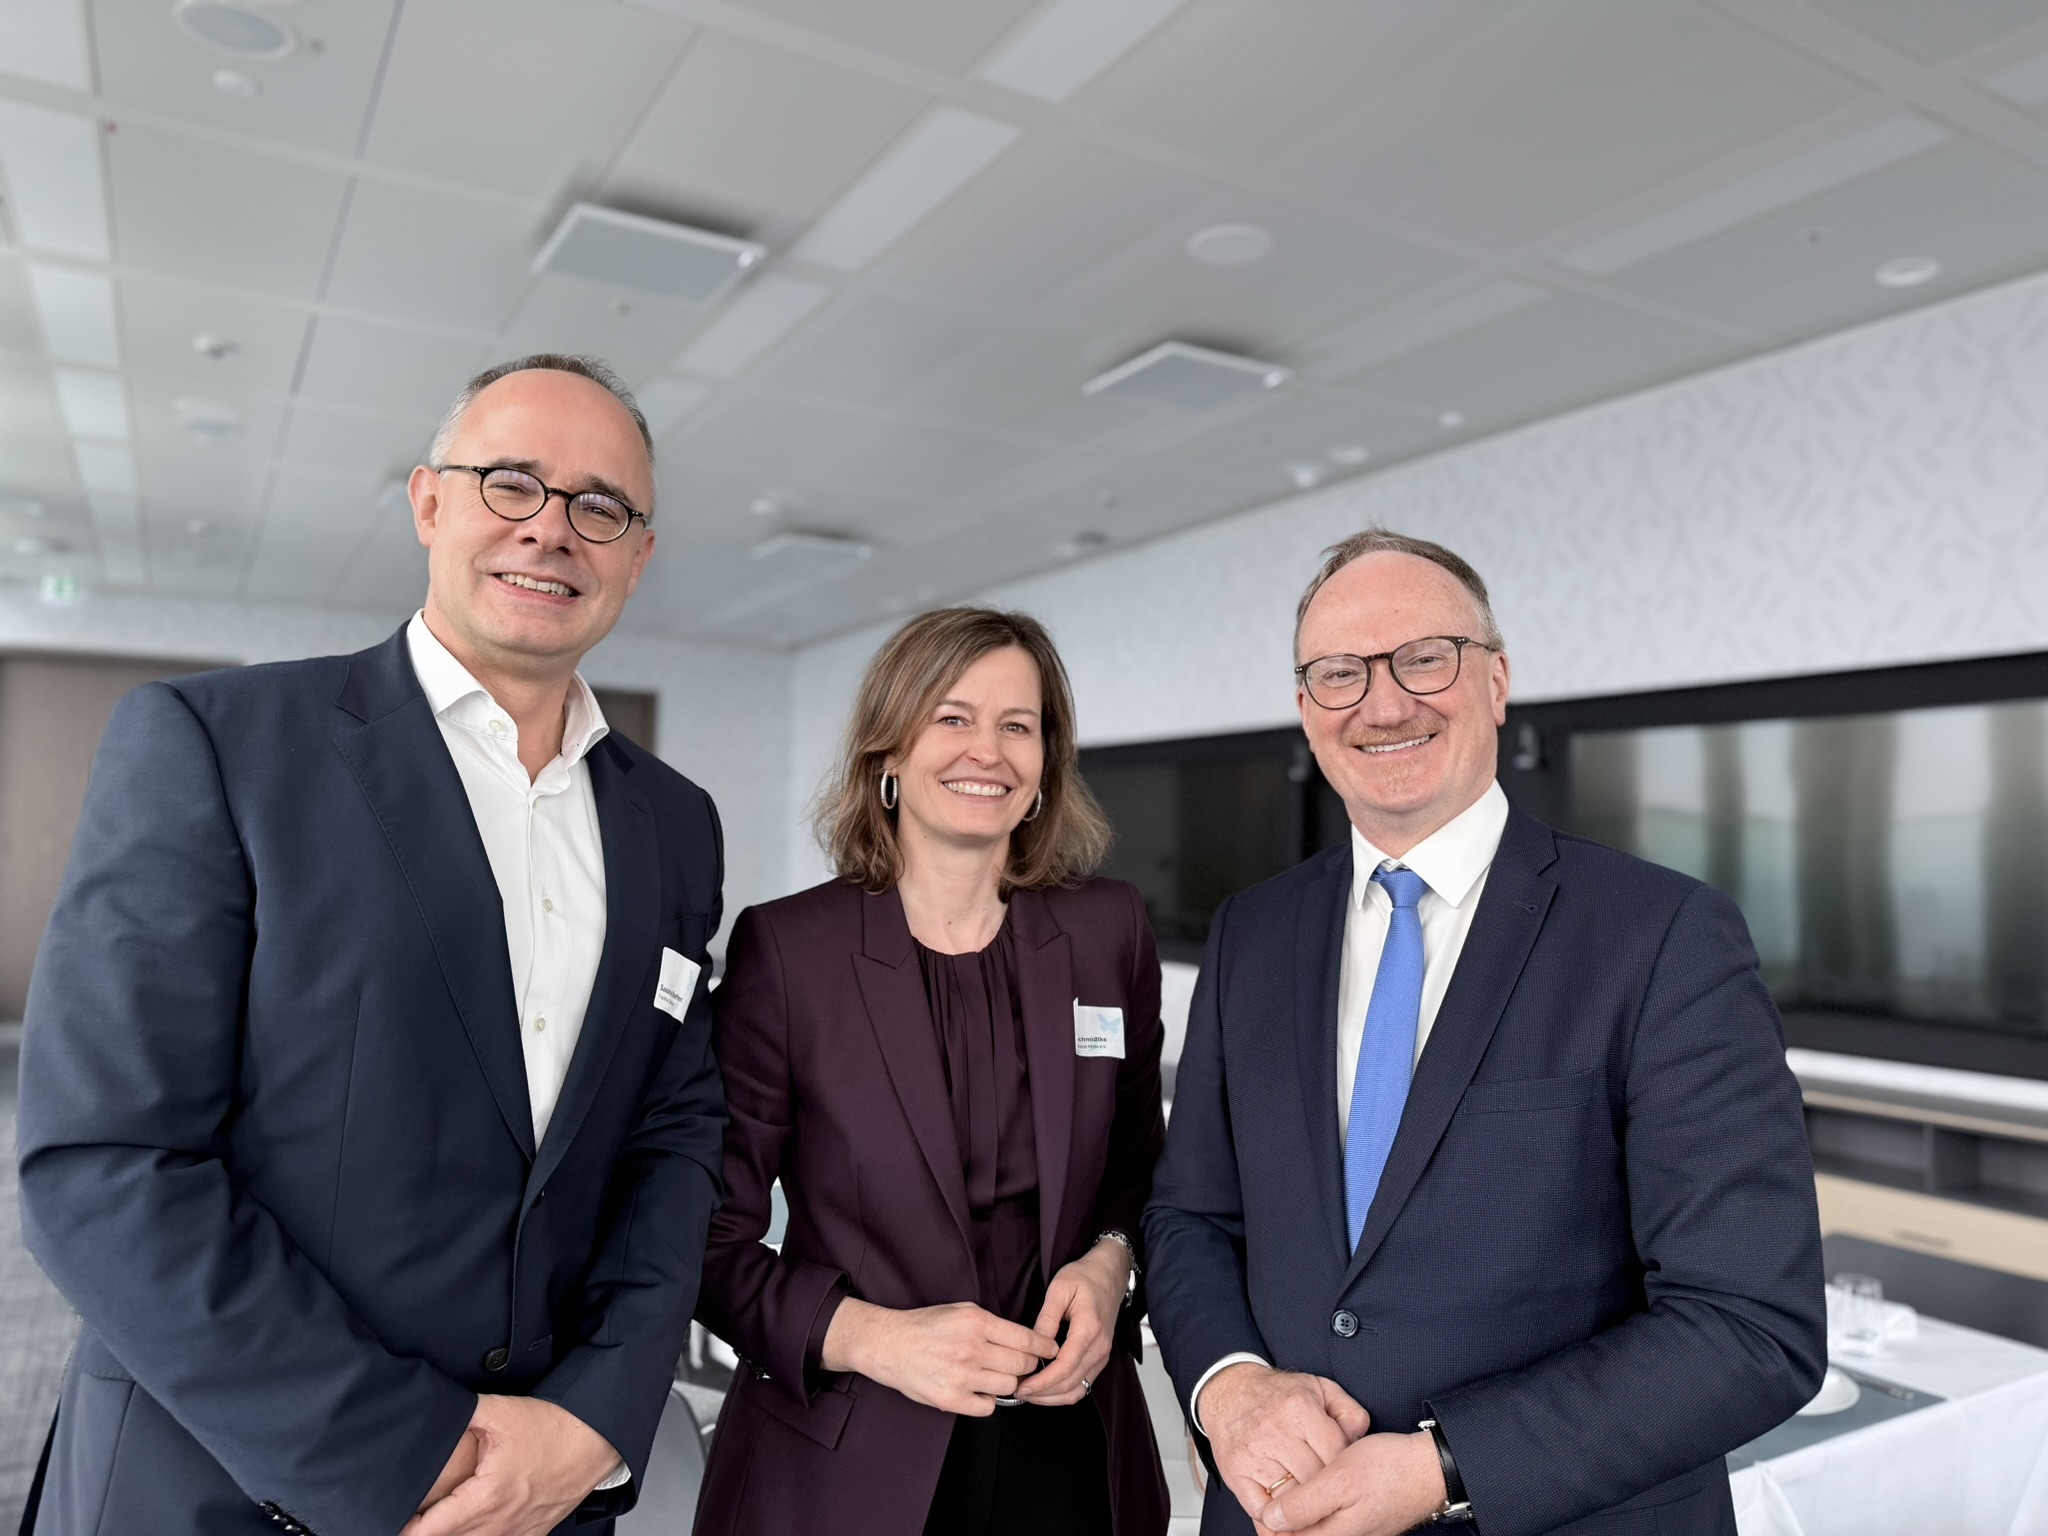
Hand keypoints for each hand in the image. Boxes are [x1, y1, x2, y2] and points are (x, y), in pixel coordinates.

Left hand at [400, 1395, 621, 1535]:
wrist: (595, 1439)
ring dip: (451, 1535)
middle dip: (425, 1531)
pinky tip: (470, 1525)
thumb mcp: (500, 1411)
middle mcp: (500, 1525)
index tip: (388, 1519)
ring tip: (436, 1520)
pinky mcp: (529, 1535)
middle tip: (408, 1516)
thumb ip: (460, 1412)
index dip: (404, 1529)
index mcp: (486, 1499)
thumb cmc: (552, 1427)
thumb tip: (427, 1408)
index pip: (428, 1531)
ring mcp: (516, 1535)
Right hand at [821, 1297, 1055, 1415]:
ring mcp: (961, 1376)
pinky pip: (988, 1407)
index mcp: (977, 1323)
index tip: (1051, 1350)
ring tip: (995, 1376)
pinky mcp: (950, 1399)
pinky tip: (978, 1390)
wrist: (890, 1345)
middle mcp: (971, 1349)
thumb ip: (994, 1325)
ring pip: (1009, 1387)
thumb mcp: (962, 1311)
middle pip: (1022, 1365)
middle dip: (1027, 1365)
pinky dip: (988, 1401)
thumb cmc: (927, 1325)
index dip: (1044, 1347)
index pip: (1026, 1339)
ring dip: (1007, 1383)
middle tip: (1020, 1365)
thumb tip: (1027, 1341)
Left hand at [1013, 1238, 1128, 1405]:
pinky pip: (1082, 1385)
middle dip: (1042, 1394)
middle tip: (1017, 1391)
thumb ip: (1047, 1318)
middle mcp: (1099, 1347)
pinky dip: (1063, 1393)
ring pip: (1077, 1390)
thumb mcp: (1059, 1288)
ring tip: (1028, 1393)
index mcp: (1089, 1328)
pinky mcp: (1100, 1359)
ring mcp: (1102, 1355)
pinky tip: (1045, 1389)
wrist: (1109, 1274)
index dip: (1042, 1382)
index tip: (1022, 1387)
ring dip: (1051, 1397)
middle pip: (1070, 1384)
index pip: (1065, 1366)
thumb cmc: (1085, 1277)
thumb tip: (1033, 1345)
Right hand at [1196, 1363, 1371, 1523]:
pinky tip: (1288, 1518)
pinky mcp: (1235, 1470)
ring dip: (1304, 1508)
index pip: (1335, 1455)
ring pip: (1290, 1498)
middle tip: (1333, 1498)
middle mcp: (1275, 1430)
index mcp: (1300, 1409)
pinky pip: (1260, 1509)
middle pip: (1314, 1480)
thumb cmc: (1279, 1394)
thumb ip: (1349, 1411)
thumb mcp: (1320, 1388)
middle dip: (1327, 1492)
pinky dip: (1276, 1520)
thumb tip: (1359, 1440)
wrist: (1230, 1390)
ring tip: (1315, 1510)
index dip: (1344, 1471)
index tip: (1345, 1477)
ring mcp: (1253, 1453)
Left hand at [1256, 1429, 1445, 1534]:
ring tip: (1290, 1482)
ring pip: (1313, 1525)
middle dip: (1282, 1513)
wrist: (1430, 1469)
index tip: (1258, 1498)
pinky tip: (1314, 1482)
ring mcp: (1354, 1530)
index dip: (1268, 1520)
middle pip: (1299, 1532)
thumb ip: (1305, 1504)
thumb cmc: (1389, 1470)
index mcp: (1334, 1534)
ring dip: (1298, 1507)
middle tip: (1269, 1487)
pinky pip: (1328, 1517)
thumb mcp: (1340, 1480)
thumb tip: (1272, 1519)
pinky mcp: (1361, 1520)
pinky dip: (1315, 1503)